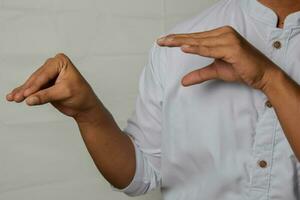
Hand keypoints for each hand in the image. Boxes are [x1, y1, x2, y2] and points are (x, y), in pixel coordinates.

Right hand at [6, 53, 99, 119]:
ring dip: (22, 92)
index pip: (45, 74)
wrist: (85, 106)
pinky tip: (13, 96)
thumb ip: (46, 96)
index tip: (26, 94)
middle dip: (26, 89)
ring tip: (12, 98)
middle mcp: (53, 65)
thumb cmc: (80, 96)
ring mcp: (48, 74)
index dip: (35, 85)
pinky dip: (25, 93)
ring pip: (32, 84)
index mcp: (61, 62)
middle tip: (16, 98)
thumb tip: (29, 99)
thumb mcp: (64, 94)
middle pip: (36, 78)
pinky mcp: (45, 84)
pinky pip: (33, 88)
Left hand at [157, 26, 279, 89]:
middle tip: (159, 41)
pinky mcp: (233, 48)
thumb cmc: (241, 69)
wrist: (263, 75)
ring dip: (182, 42)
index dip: (178, 39)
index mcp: (220, 35)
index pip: (195, 37)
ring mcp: (229, 39)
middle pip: (194, 37)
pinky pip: (210, 49)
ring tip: (166, 42)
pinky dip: (197, 49)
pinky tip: (184, 48)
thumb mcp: (216, 71)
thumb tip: (183, 81)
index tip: (164, 41)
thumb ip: (199, 74)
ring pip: (200, 42)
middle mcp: (224, 33)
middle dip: (175, 39)